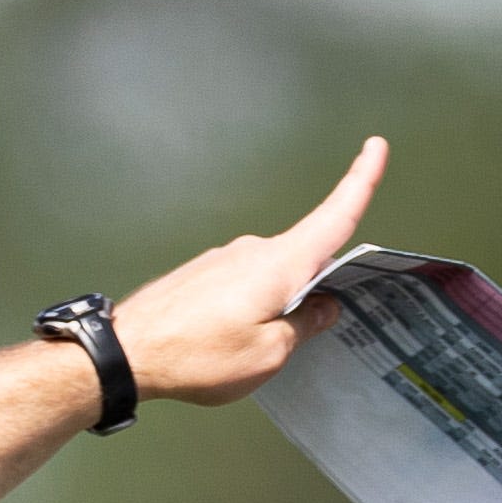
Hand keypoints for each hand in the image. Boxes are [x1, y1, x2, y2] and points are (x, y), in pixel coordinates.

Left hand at [107, 136, 390, 403]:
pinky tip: (226, 340)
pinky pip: (242, 285)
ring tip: (246, 350)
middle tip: (299, 335)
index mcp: (282, 264)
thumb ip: (304, 327)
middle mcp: (255, 250)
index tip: (376, 146)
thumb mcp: (268, 355)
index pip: (335, 216)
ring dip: (274, 307)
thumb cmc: (198, 356)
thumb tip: (326, 306)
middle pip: (304, 258)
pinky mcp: (202, 273)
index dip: (361, 181)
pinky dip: (247, 308)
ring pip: (271, 277)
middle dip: (313, 291)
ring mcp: (224, 258)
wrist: (125, 353)